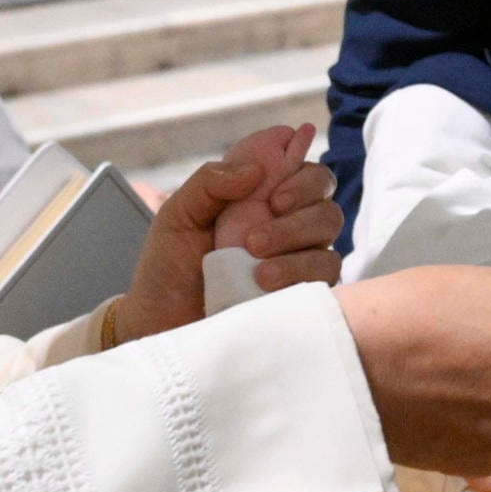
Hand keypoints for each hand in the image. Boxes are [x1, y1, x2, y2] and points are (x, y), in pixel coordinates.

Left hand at [120, 124, 341, 339]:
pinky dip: (300, 274)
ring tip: (258, 271)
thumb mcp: (178, 214)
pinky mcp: (303, 289)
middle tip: (255, 239)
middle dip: (297, 212)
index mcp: (260, 194)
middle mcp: (286, 220)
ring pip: (328, 233)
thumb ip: (209, 182)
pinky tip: (267, 286)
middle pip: (323, 197)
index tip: (273, 195)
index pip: (301, 168)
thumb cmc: (170, 266)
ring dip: (295, 244)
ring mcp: (298, 255)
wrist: (162, 323)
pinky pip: (326, 271)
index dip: (299, 171)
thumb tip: (254, 169)